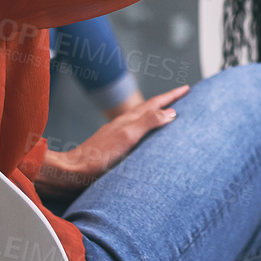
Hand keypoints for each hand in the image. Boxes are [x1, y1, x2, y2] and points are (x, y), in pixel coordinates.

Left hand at [37, 85, 189, 191]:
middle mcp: (124, 124)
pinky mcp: (115, 147)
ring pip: (143, 120)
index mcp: (129, 119)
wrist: (74, 171)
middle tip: (182, 97)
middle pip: (149, 108)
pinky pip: (137, 133)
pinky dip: (148, 130)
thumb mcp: (128, 136)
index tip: (186, 89)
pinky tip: (147, 138)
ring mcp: (119, 134)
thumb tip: (170, 112)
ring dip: (157, 115)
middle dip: (167, 102)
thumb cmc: (99, 156)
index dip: (172, 96)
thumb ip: (148, 122)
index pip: (155, 103)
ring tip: (169, 115)